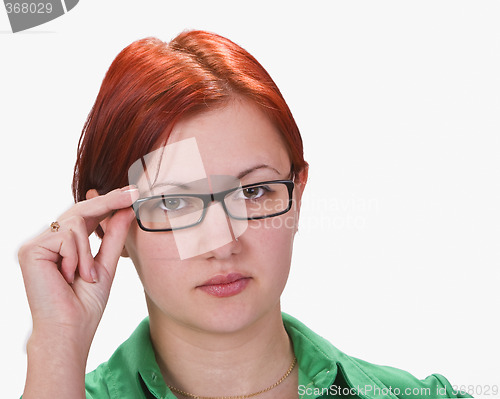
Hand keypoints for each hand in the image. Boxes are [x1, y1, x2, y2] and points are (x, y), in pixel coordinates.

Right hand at [18, 185, 138, 348]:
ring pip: (76, 221)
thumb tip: (127, 210)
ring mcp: (37, 244)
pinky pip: (66, 236)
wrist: (70, 329)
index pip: (87, 215)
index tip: (132, 192)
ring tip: (86, 276)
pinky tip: (69, 276)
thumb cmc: (85, 304)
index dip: (109, 201)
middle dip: (109, 201)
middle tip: (132, 193)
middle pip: (80, 209)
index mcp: (65, 244)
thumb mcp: (106, 264)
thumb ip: (114, 237)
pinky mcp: (30, 249)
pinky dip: (77, 256)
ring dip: (89, 251)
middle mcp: (48, 241)